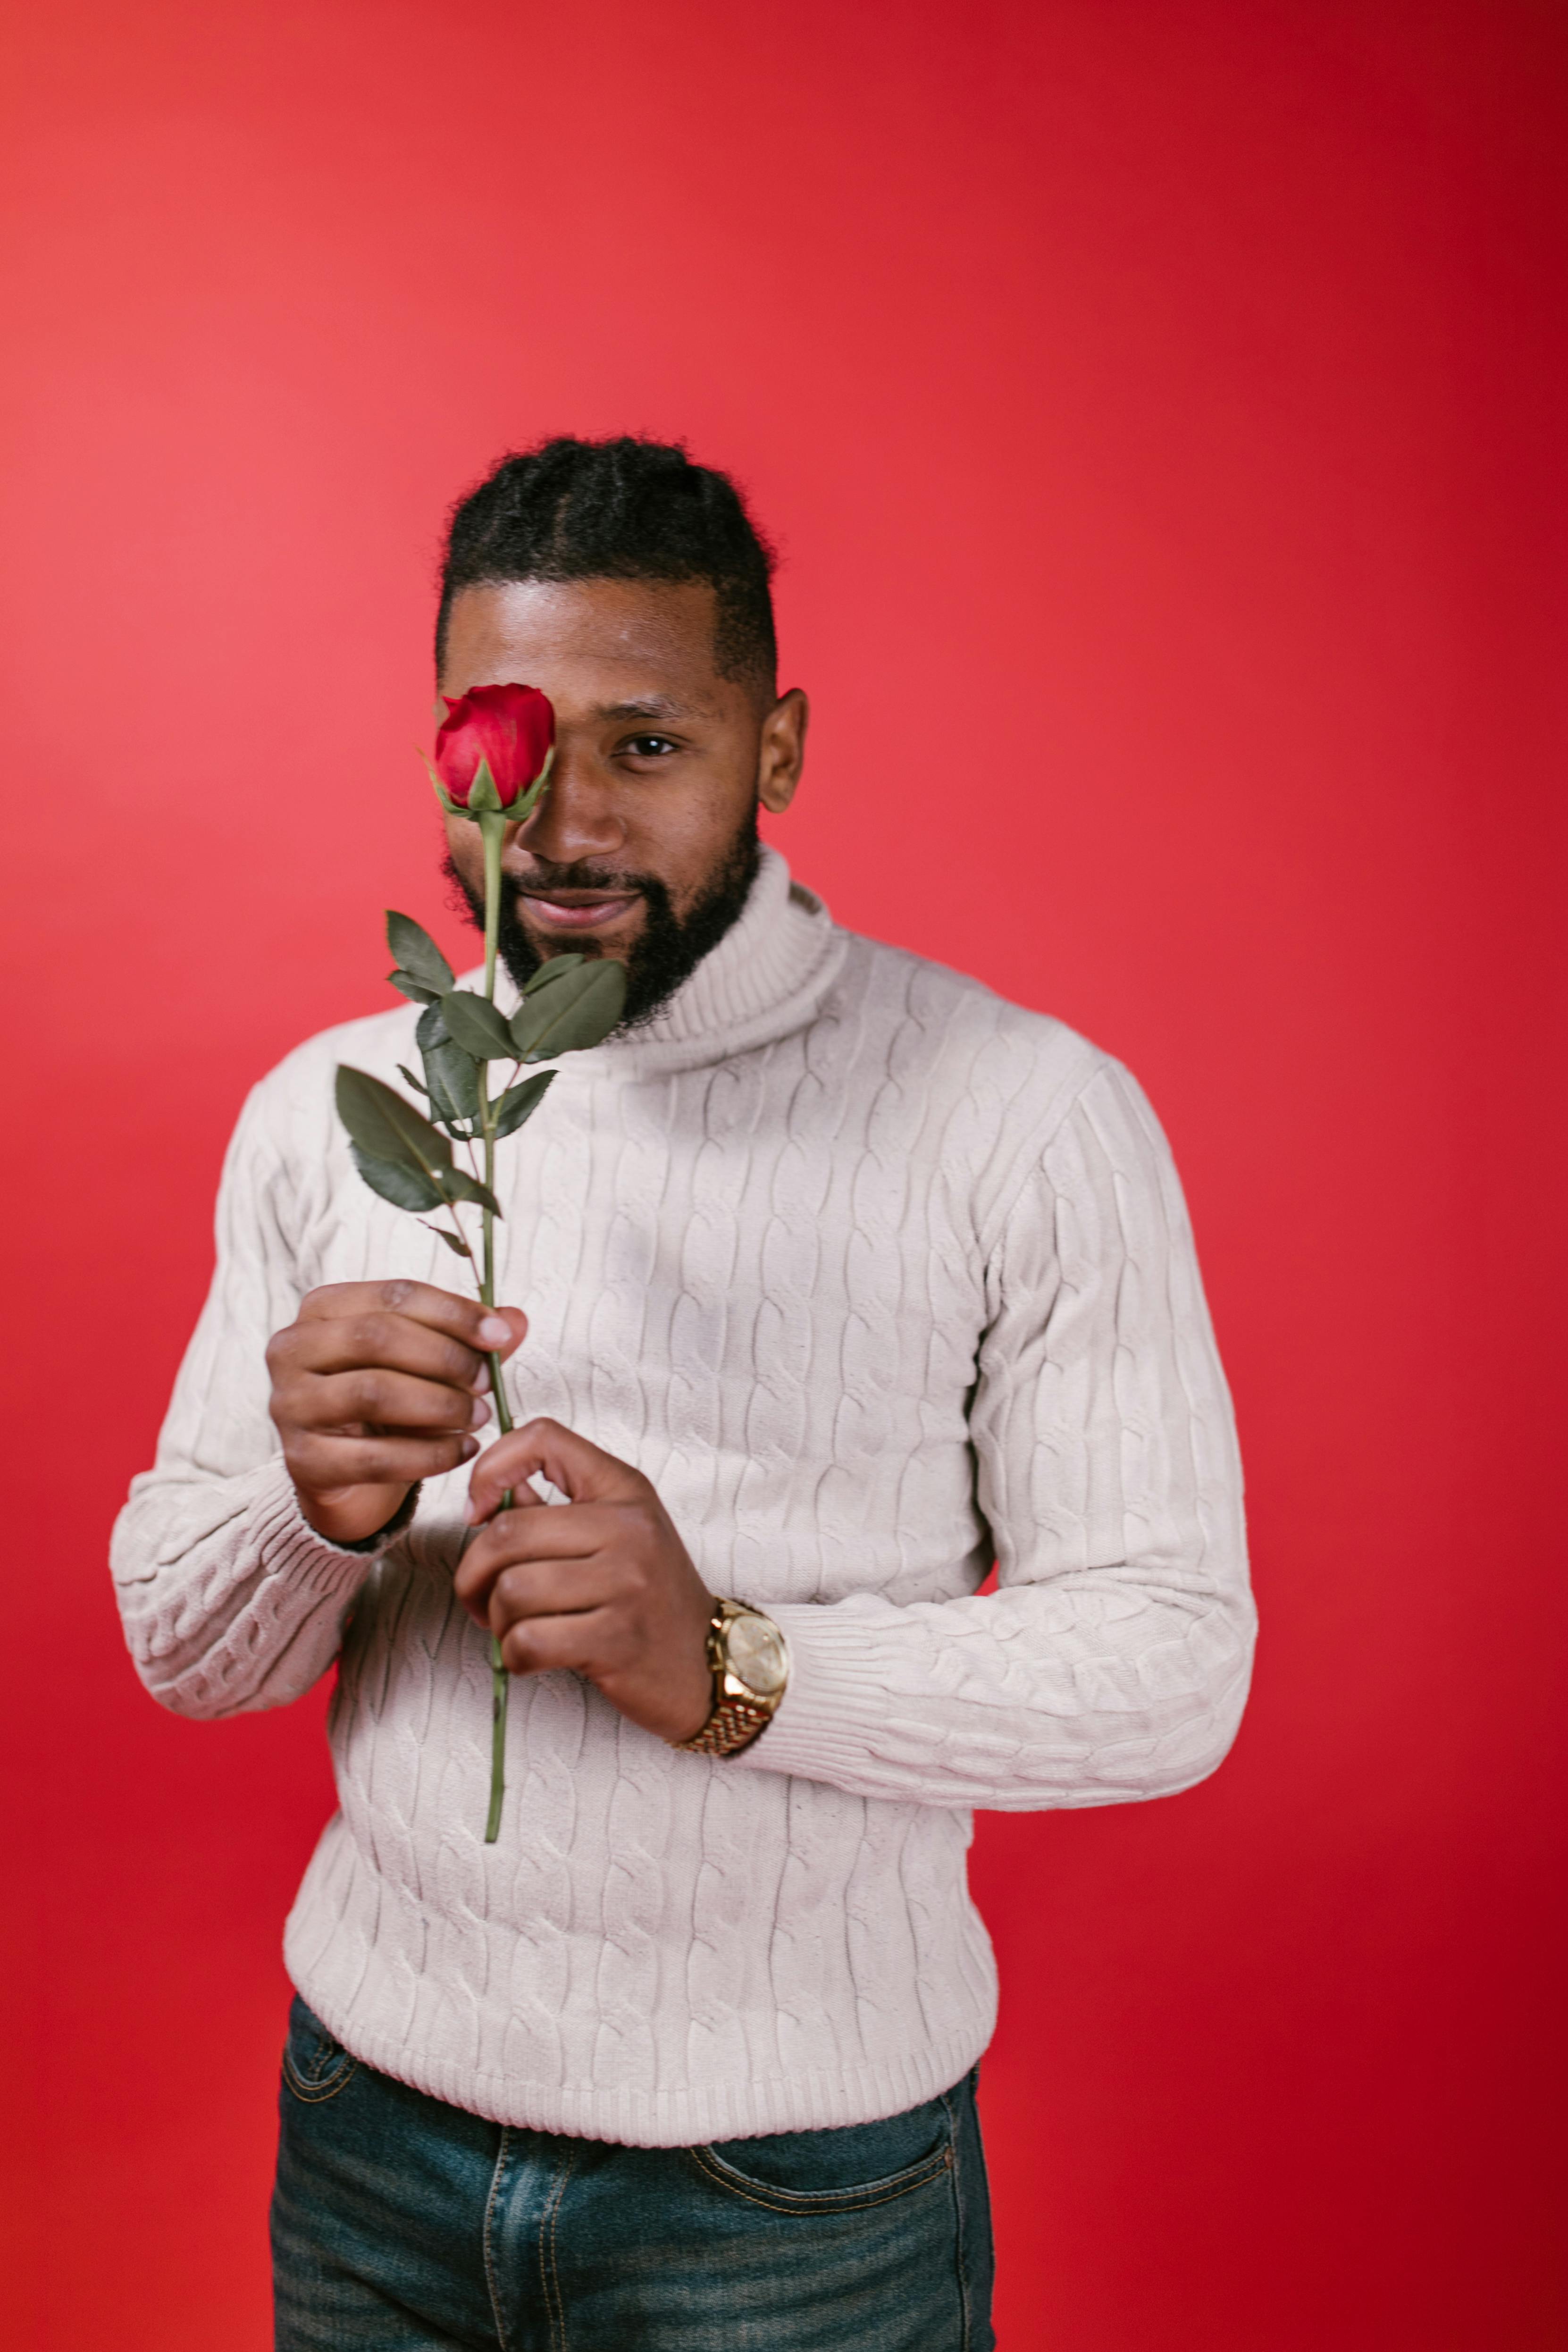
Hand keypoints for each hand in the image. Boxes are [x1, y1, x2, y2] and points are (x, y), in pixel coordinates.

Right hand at [266, 1280, 527, 1545]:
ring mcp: (290, 1405)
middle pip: (377, 1337)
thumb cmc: (387, 1401)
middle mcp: (293, 1349)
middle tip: (488, 1382)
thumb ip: (468, 1339)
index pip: (394, 1295)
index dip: (452, 1312)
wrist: (348, 1471)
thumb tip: (515, 1320)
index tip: (499, 1334)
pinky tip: (464, 1450)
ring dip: (440, 1405)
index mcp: (323, 1308)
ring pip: (373, 1393)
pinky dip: (429, 1454)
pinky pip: (375, 1456)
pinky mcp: (303, 1461)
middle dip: (445, 1358)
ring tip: (479, 1416)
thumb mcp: (426, 1361)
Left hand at [455, 1419, 714, 1745]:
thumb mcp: (617, 1532)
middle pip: (508, 1532)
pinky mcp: (616, 1639)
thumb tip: (489, 1496)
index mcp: (624, 1489)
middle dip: (475, 1573)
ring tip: (515, 1628)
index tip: (479, 1510)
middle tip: (482, 1596)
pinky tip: (532, 1655)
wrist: (707, 1661)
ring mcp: (626, 1583)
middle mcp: (628, 1528)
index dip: (492, 1467)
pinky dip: (514, 1655)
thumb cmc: (651, 1596)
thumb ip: (552, 1507)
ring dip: (497, 1620)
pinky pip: (528, 1641)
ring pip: (512, 1591)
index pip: (544, 1439)